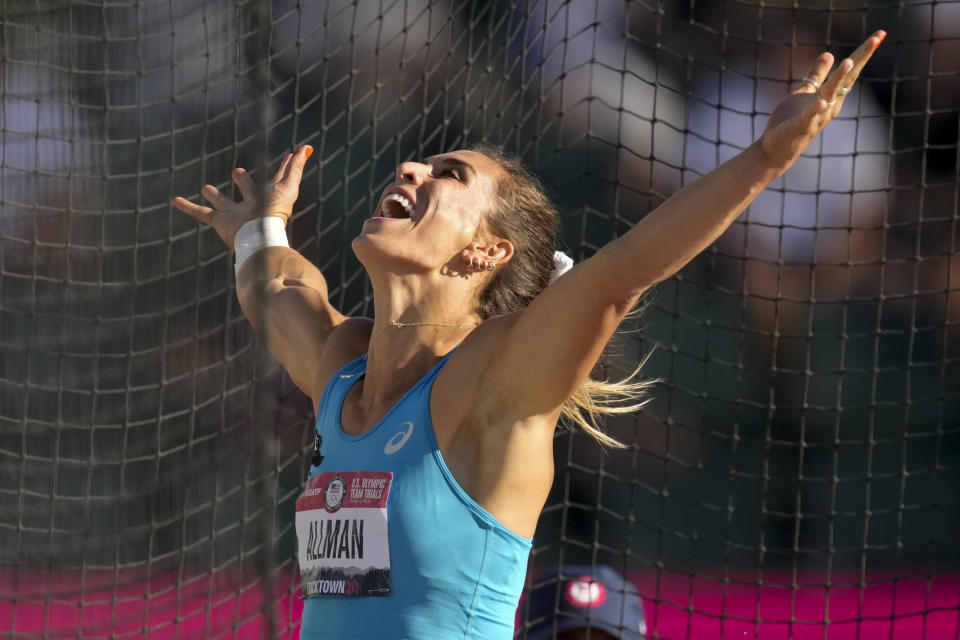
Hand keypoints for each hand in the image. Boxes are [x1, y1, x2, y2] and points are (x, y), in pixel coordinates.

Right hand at [172, 145, 312, 248]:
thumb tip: (306, 148)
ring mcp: (235, 214)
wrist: (258, 236)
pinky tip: (175, 200)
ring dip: (215, 196)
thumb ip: (295, 168)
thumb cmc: (274, 211)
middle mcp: (252, 204)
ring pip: (223, 203)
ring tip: (206, 187)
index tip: (283, 156)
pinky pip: (201, 214)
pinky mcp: (220, 222)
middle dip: (243, 180)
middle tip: (238, 171)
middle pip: (247, 190)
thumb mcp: (288, 186)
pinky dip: (188, 207)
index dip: (280, 168)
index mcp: (268, 195)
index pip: (275, 178)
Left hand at [759, 30, 885, 170]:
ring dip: (839, 78)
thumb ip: (817, 75)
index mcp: (832, 96)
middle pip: (847, 78)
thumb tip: (830, 54)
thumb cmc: (790, 121)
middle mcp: (830, 105)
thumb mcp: (804, 93)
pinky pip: (810, 115)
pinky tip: (822, 100)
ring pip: (831, 94)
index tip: (879, 34)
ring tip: (849, 61)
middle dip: (861, 58)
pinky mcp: (801, 126)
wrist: (776, 150)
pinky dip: (817, 108)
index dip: (863, 53)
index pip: (850, 71)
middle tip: (877, 37)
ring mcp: (817, 116)